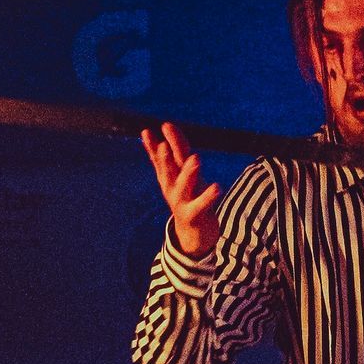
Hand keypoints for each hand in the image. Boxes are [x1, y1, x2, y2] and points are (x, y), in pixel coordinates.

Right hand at [141, 121, 220, 259]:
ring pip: (183, 187)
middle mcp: (172, 189)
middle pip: (168, 172)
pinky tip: (217, 187)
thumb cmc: (185, 199)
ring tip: (195, 158)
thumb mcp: (175, 176)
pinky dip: (208, 197)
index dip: (155, 146)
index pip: (162, 159)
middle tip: (163, 145)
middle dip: (165, 159)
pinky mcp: (193, 215)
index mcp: (168, 178)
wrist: (191, 234)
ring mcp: (181, 202)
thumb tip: (146, 133)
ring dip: (188, 173)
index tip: (150, 130)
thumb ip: (162, 156)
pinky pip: (201, 205)